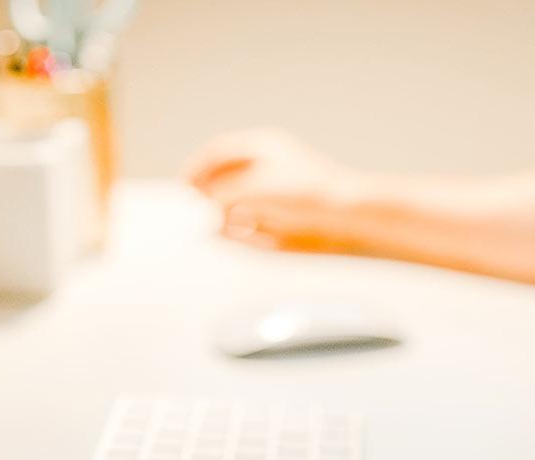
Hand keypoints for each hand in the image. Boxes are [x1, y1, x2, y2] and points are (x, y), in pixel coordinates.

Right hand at [184, 128, 372, 253]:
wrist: (352, 218)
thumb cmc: (306, 196)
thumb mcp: (254, 192)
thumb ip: (220, 198)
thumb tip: (199, 209)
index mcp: (264, 146)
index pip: (217, 153)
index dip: (195, 171)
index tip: (182, 192)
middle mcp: (270, 165)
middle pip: (225, 178)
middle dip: (209, 196)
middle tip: (195, 214)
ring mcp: (279, 191)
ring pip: (239, 203)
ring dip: (226, 215)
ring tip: (221, 228)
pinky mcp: (288, 216)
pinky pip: (255, 223)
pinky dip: (244, 231)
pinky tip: (246, 238)